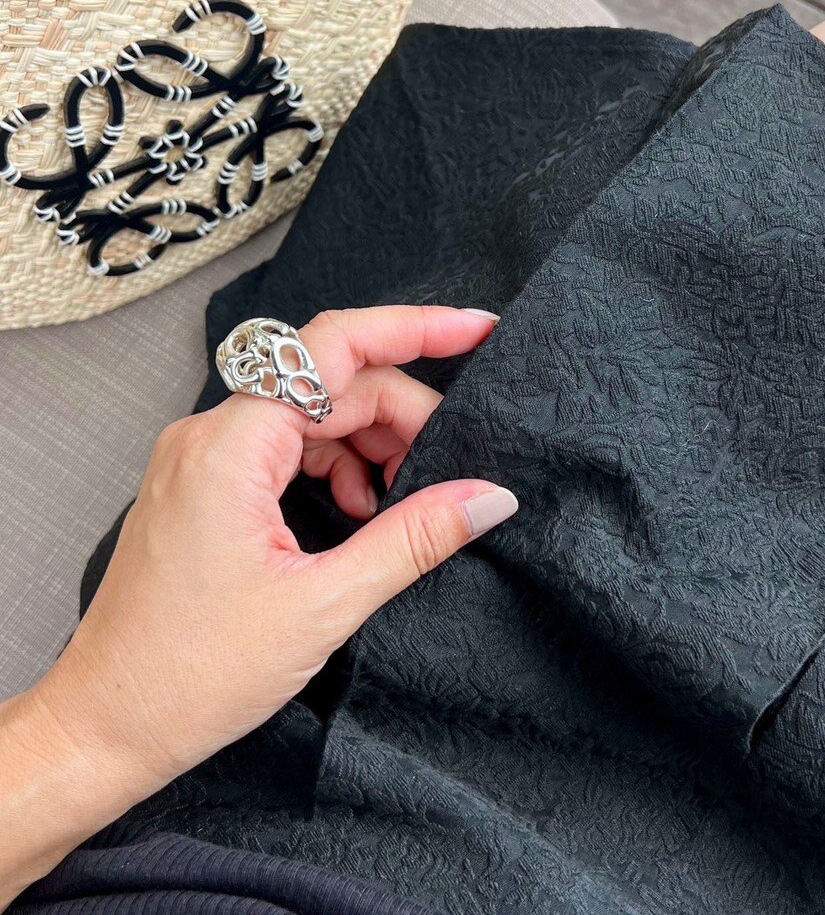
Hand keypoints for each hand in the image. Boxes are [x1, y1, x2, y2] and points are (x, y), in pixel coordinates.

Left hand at [0, 305, 515, 905]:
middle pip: (332, 383)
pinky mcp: (205, 483)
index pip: (334, 347)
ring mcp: (203, 456)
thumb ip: (414, 537)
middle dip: (401, 415)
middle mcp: (210, 434)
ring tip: (400, 502)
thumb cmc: (191, 675)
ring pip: (312, 412)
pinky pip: (285, 444)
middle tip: (453, 467)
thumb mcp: (323, 604)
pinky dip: (333, 465)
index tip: (477, 330)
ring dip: (369, 444)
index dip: (415, 328)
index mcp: (231, 446)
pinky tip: (358, 511)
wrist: (105, 726)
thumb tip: (489, 496)